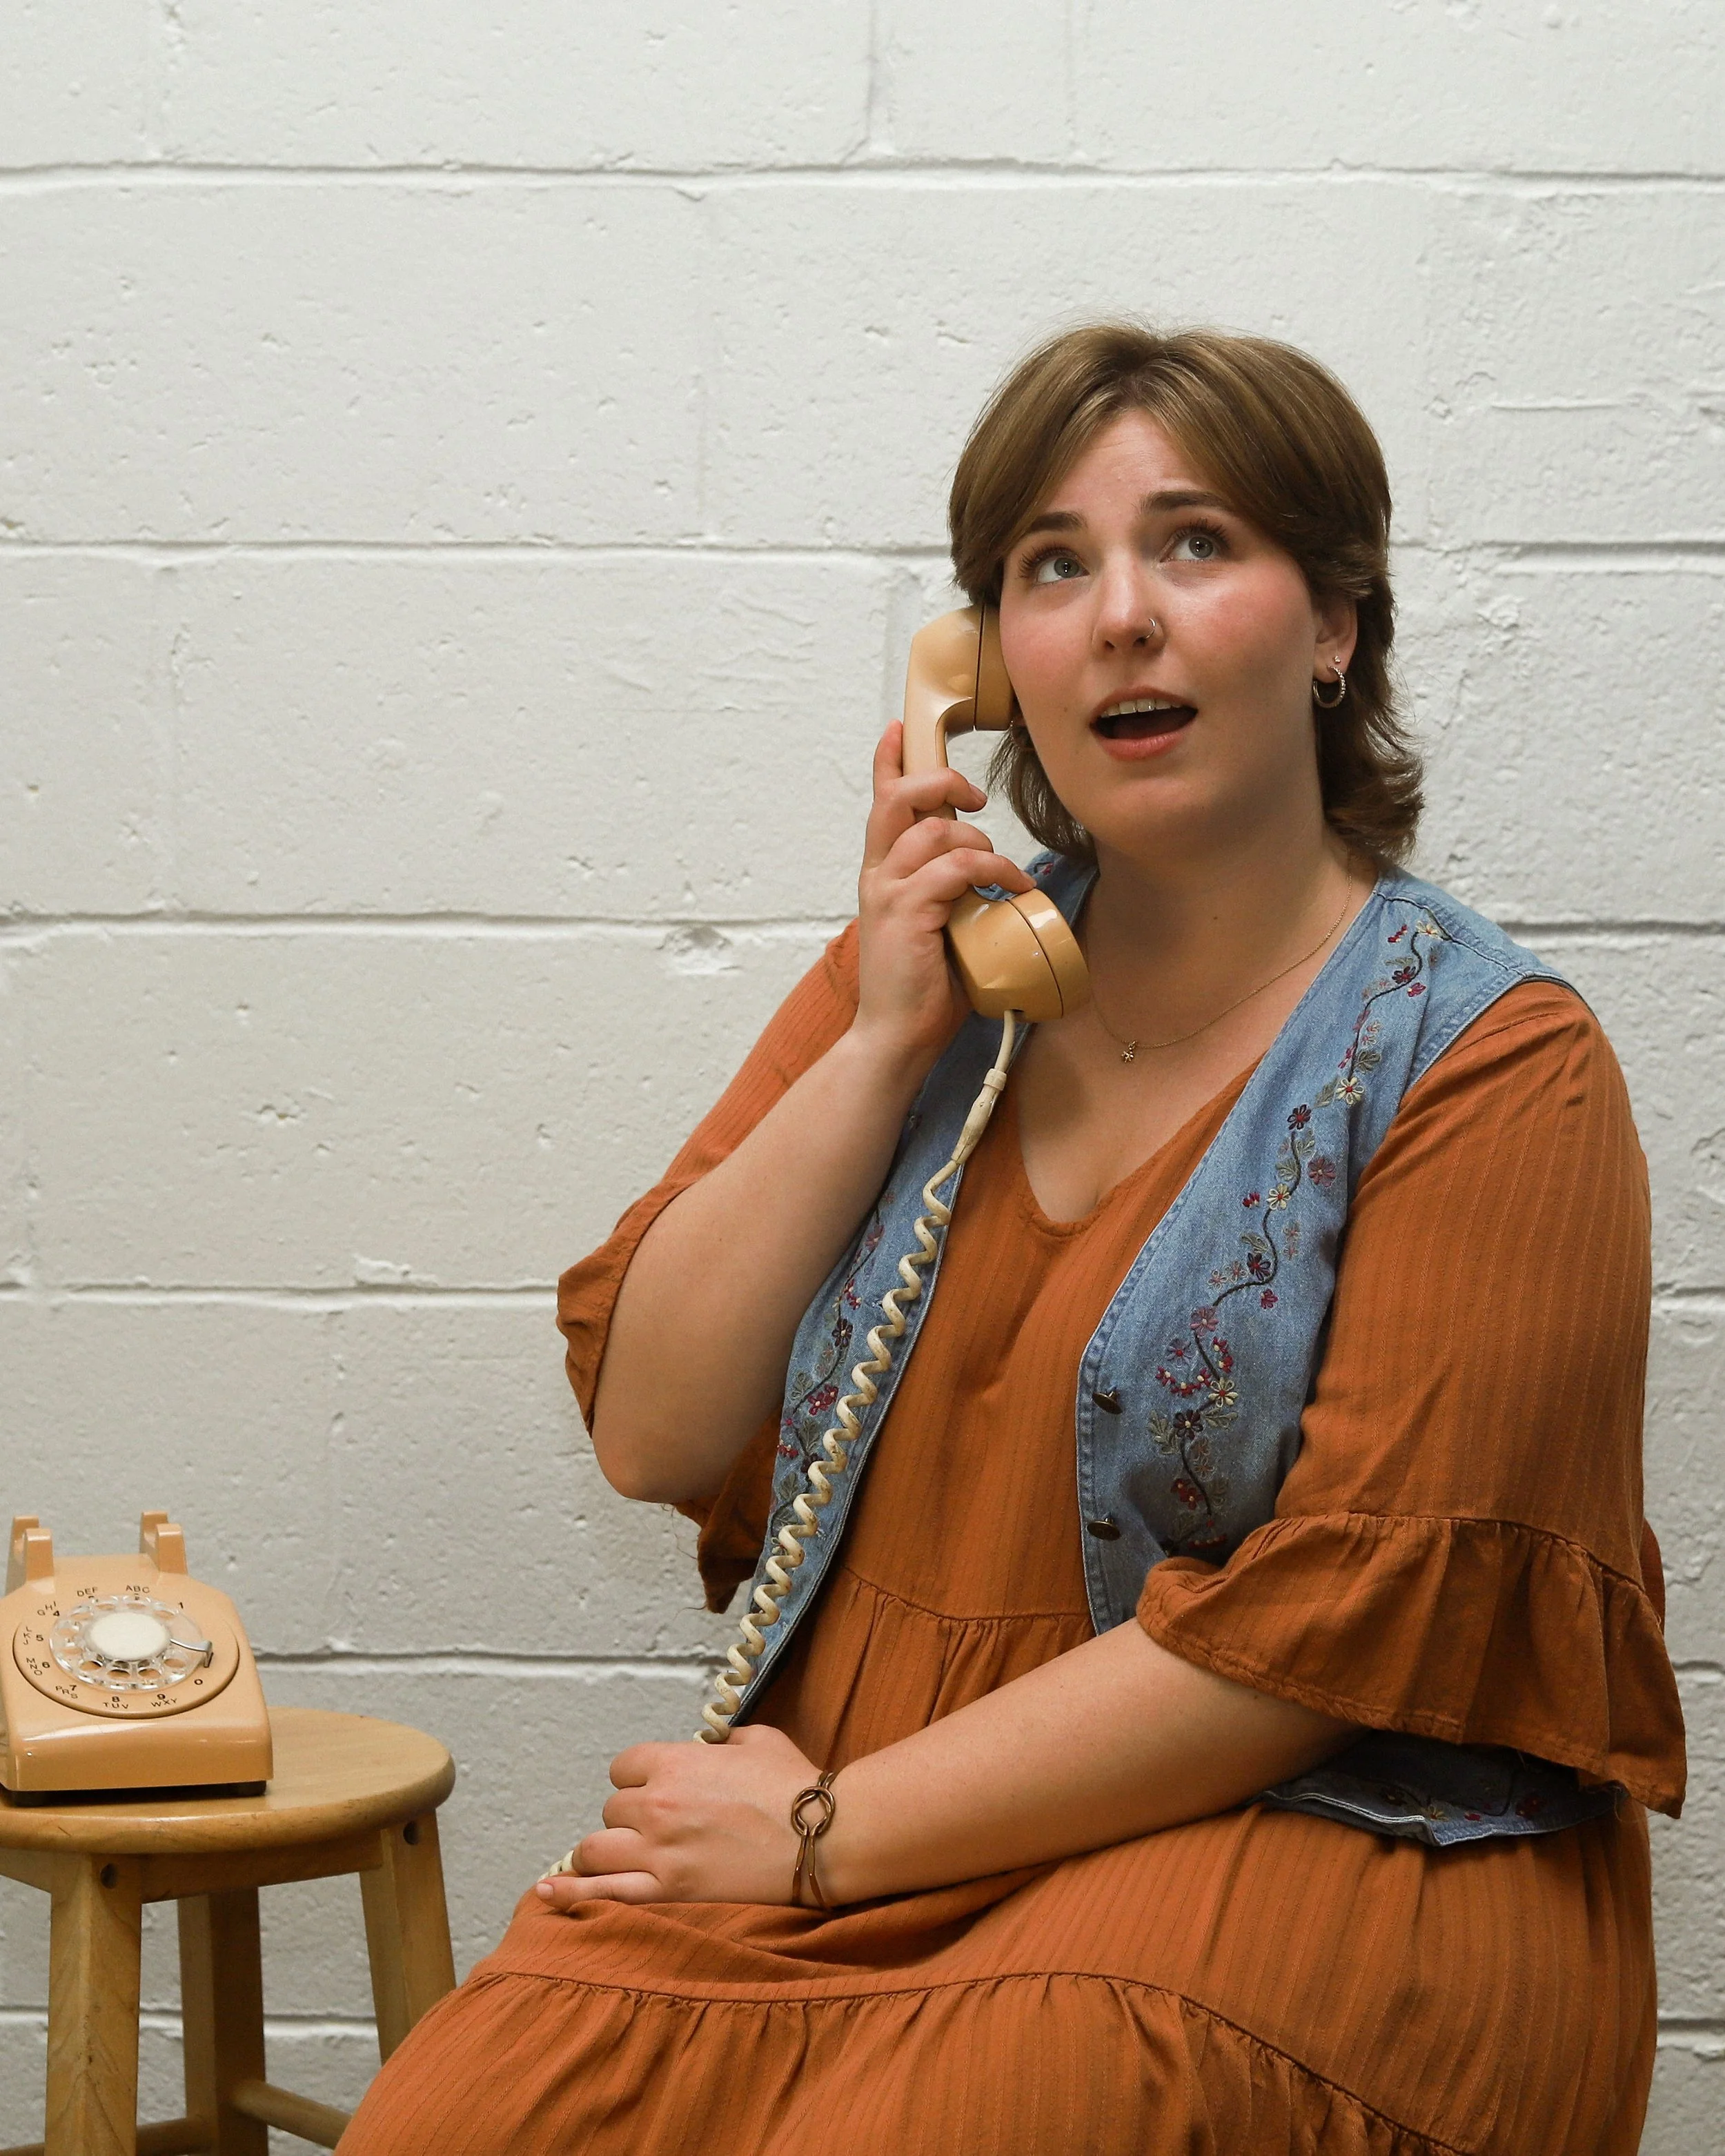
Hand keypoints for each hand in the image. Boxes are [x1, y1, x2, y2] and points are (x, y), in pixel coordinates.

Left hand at [535, 1724, 824, 1909]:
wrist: (822, 1837)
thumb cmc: (794, 1786)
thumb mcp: (757, 1740)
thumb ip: (720, 1743)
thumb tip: (710, 1750)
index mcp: (675, 1763)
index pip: (624, 1767)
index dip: (640, 1777)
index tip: (658, 1787)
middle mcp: (657, 1805)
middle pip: (612, 1808)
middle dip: (632, 1815)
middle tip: (662, 1825)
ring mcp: (658, 1853)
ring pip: (596, 1849)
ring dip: (606, 1850)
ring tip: (622, 1856)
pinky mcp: (668, 1893)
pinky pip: (604, 1894)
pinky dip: (572, 1894)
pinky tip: (548, 1893)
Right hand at [852, 722, 1032, 1066]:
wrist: (895, 1038)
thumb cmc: (920, 990)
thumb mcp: (936, 928)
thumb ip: (948, 896)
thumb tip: (990, 882)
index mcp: (881, 876)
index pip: (879, 805)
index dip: (888, 762)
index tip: (898, 729)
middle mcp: (878, 876)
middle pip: (899, 798)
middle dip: (941, 781)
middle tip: (976, 797)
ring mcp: (889, 892)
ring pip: (935, 831)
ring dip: (980, 841)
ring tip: (1003, 870)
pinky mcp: (907, 911)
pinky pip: (957, 867)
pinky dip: (992, 870)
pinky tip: (1010, 888)